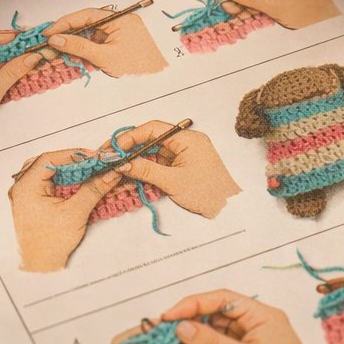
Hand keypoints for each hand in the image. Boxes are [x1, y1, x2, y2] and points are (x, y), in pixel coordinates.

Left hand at [9, 147, 122, 271]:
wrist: (40, 268)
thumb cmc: (50, 246)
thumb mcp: (75, 214)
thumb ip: (93, 190)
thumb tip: (109, 173)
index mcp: (26, 185)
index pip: (51, 159)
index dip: (75, 155)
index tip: (95, 156)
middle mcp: (22, 185)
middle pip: (50, 162)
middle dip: (74, 161)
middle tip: (95, 161)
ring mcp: (26, 192)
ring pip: (49, 171)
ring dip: (70, 169)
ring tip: (90, 170)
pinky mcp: (33, 199)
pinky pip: (48, 181)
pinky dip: (64, 179)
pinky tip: (78, 181)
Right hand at [47, 9, 166, 75]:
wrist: (162, 82)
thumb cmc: (139, 69)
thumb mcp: (105, 57)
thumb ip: (79, 47)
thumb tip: (57, 39)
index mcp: (120, 18)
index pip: (85, 15)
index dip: (64, 23)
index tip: (49, 32)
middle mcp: (120, 21)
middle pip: (87, 22)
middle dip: (69, 33)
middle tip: (51, 43)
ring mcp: (121, 31)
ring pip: (92, 33)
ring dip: (77, 43)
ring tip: (61, 53)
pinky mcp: (121, 42)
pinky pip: (99, 41)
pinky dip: (88, 49)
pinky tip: (77, 57)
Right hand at [115, 120, 239, 218]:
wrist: (232, 214)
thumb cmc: (208, 195)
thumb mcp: (174, 182)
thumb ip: (146, 170)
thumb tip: (122, 163)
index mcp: (187, 138)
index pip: (153, 129)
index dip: (131, 137)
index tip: (114, 147)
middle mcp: (186, 143)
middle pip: (152, 140)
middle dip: (131, 150)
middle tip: (111, 158)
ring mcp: (185, 155)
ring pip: (155, 154)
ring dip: (138, 162)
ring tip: (118, 169)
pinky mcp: (184, 168)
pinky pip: (161, 165)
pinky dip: (148, 171)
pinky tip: (134, 176)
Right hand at [153, 291, 314, 343]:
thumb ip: (212, 342)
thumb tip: (181, 326)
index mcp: (263, 315)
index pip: (222, 298)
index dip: (193, 303)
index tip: (170, 315)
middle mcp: (260, 323)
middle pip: (219, 313)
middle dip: (193, 320)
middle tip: (167, 330)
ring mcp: (257, 341)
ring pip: (220, 331)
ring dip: (199, 336)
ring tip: (176, 343)